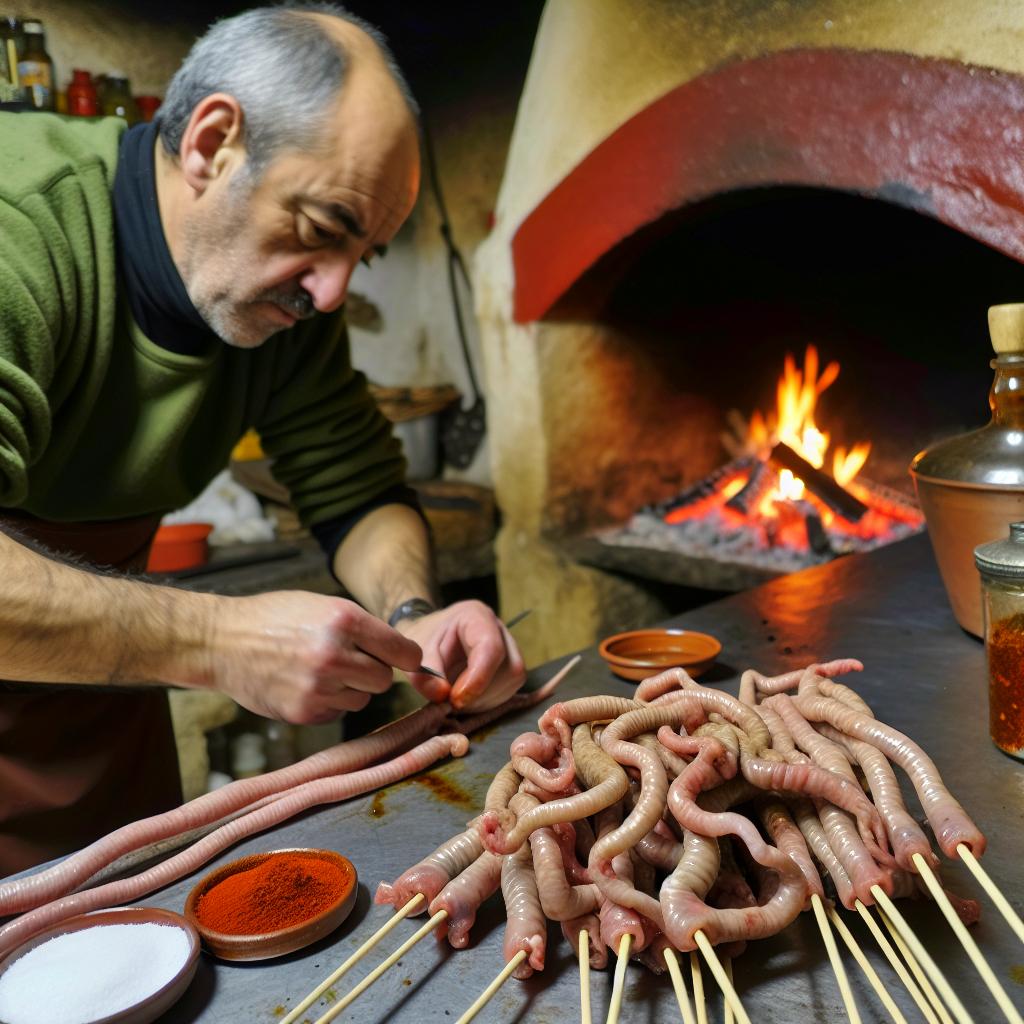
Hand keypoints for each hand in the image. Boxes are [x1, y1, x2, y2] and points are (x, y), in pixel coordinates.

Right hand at [207, 590, 423, 721]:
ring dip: (350, 689)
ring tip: (321, 670)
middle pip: (384, 680)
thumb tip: (401, 655)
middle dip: (374, 672)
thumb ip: (362, 629)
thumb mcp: (323, 605)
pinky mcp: (303, 711)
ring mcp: (318, 687)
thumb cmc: (275, 618)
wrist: (222, 640)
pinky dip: (329, 702)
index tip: (403, 659)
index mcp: (344, 621)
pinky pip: (337, 712)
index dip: (406, 656)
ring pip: (362, 699)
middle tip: (352, 661)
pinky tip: (305, 684)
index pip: (403, 651)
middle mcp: (334, 655)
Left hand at [399, 600, 526, 710]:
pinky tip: (468, 700)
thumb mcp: (415, 654)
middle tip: (452, 702)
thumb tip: (442, 695)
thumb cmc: (424, 640)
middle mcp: (499, 630)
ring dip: (485, 700)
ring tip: (458, 700)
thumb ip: (425, 675)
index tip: (456, 699)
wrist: (429, 635)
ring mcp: (509, 647)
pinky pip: (510, 689)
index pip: (491, 648)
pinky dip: (488, 702)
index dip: (478, 678)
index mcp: (476, 616)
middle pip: (508, 667)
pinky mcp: (510, 667)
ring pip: (512, 680)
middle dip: (481, 693)